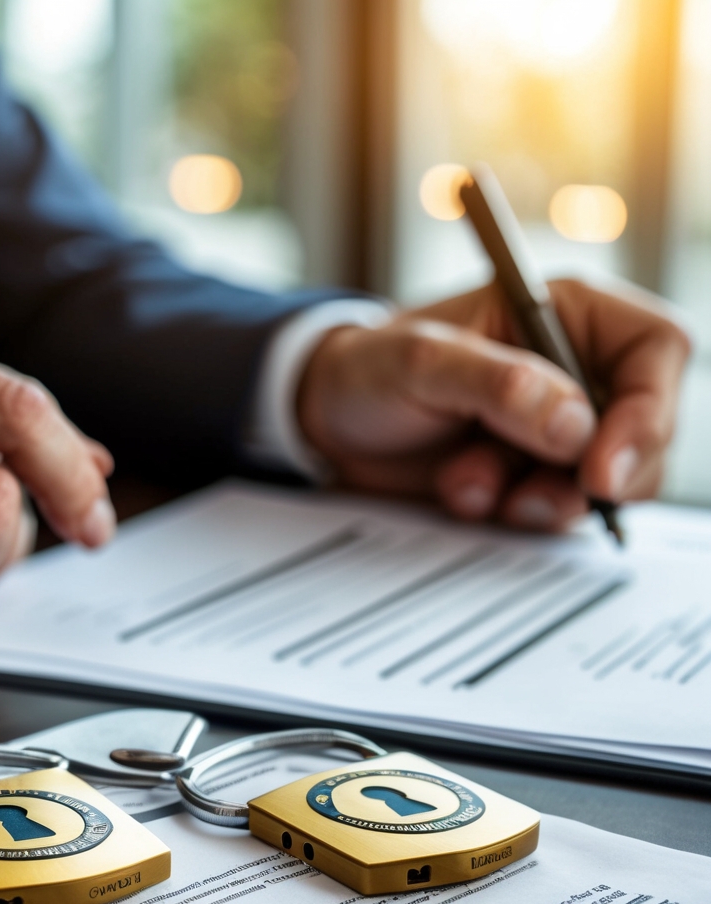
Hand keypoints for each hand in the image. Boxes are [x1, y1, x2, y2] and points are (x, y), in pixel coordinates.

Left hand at [297, 279, 689, 529]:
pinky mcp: (533, 475)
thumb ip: (498, 386)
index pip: (655, 348)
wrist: (324, 422)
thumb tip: (575, 425)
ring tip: (468, 485)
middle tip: (534, 500)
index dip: (649, 410)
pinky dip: (514, 513)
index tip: (601, 468)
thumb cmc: (368, 369)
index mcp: (566, 313)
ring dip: (543, 499)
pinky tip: (462, 493)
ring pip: (609, 480)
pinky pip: (560, 509)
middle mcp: (577, 369)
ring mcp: (558, 428)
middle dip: (600, 474)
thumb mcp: (420, 363)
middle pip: (650, 426)